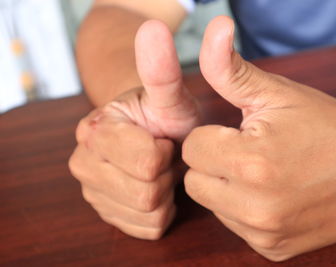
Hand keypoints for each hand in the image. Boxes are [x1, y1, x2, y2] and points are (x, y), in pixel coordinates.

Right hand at [69, 20, 199, 239]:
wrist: (155, 136)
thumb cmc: (164, 115)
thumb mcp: (169, 95)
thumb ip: (162, 69)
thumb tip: (153, 27)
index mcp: (94, 130)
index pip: (145, 161)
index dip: (166, 150)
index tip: (163, 137)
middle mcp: (83, 162)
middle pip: (144, 191)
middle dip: (165, 173)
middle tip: (164, 154)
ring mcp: (93, 192)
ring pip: (147, 211)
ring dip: (164, 191)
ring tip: (161, 170)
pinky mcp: (109, 215)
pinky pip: (148, 227)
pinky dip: (162, 211)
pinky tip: (157, 187)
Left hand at [182, 16, 335, 260]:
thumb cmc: (326, 125)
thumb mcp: (277, 93)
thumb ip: (230, 69)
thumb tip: (212, 29)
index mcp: (252, 161)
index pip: (190, 149)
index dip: (211, 135)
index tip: (237, 132)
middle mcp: (256, 205)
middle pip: (194, 181)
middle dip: (213, 162)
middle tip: (247, 150)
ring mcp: (266, 233)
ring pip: (211, 204)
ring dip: (226, 187)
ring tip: (261, 172)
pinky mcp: (273, 249)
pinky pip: (234, 225)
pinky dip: (243, 209)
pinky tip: (271, 195)